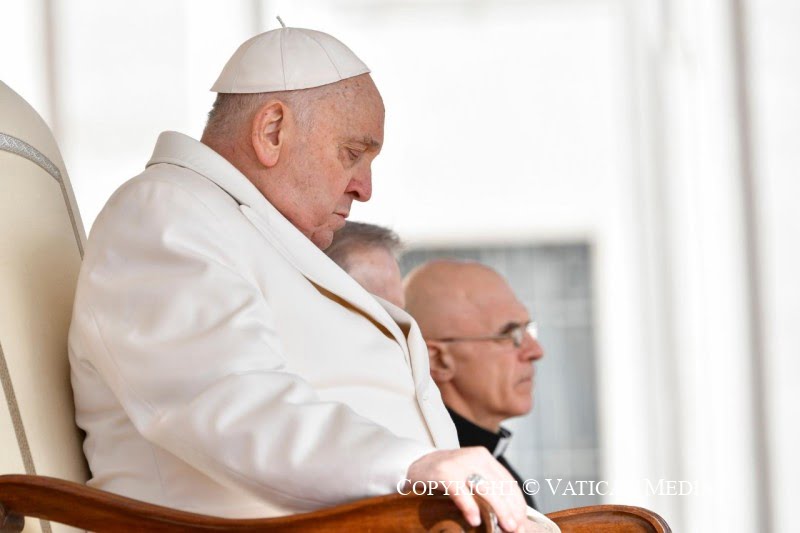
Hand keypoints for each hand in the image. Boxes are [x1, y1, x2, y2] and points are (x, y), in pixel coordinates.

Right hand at [406, 447, 527, 531]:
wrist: (411, 464)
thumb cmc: (444, 476)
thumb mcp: (468, 477)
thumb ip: (486, 490)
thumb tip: (509, 517)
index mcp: (484, 457)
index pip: (508, 482)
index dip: (517, 504)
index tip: (522, 522)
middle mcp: (474, 456)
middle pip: (500, 487)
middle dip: (510, 511)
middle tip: (516, 529)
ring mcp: (458, 463)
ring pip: (486, 489)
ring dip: (498, 511)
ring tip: (503, 528)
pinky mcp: (443, 472)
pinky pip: (461, 491)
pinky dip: (470, 507)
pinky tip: (475, 521)